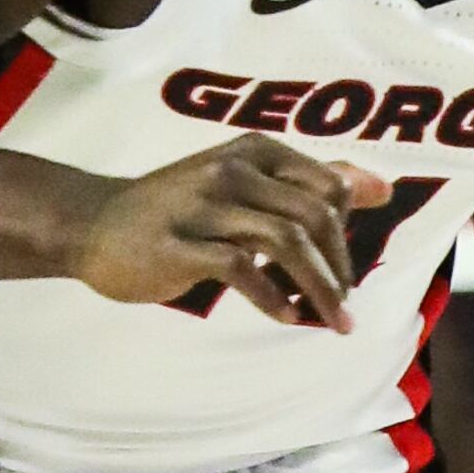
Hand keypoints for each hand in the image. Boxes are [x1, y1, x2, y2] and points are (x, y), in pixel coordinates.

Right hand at [68, 134, 390, 330]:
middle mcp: (232, 169)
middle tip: (344, 308)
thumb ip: (309, 184)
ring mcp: (203, 205)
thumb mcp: (245, 184)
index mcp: (254, 151)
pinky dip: (273, 297)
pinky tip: (287, 317)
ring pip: (285, 242)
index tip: (343, 273)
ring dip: (319, 288)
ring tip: (331, 321)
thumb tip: (380, 188)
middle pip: (314, 216)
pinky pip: (241, 268)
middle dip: (340, 268)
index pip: (328, 188)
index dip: (347, 235)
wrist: (93, 224)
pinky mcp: (178, 244)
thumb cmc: (178, 209)